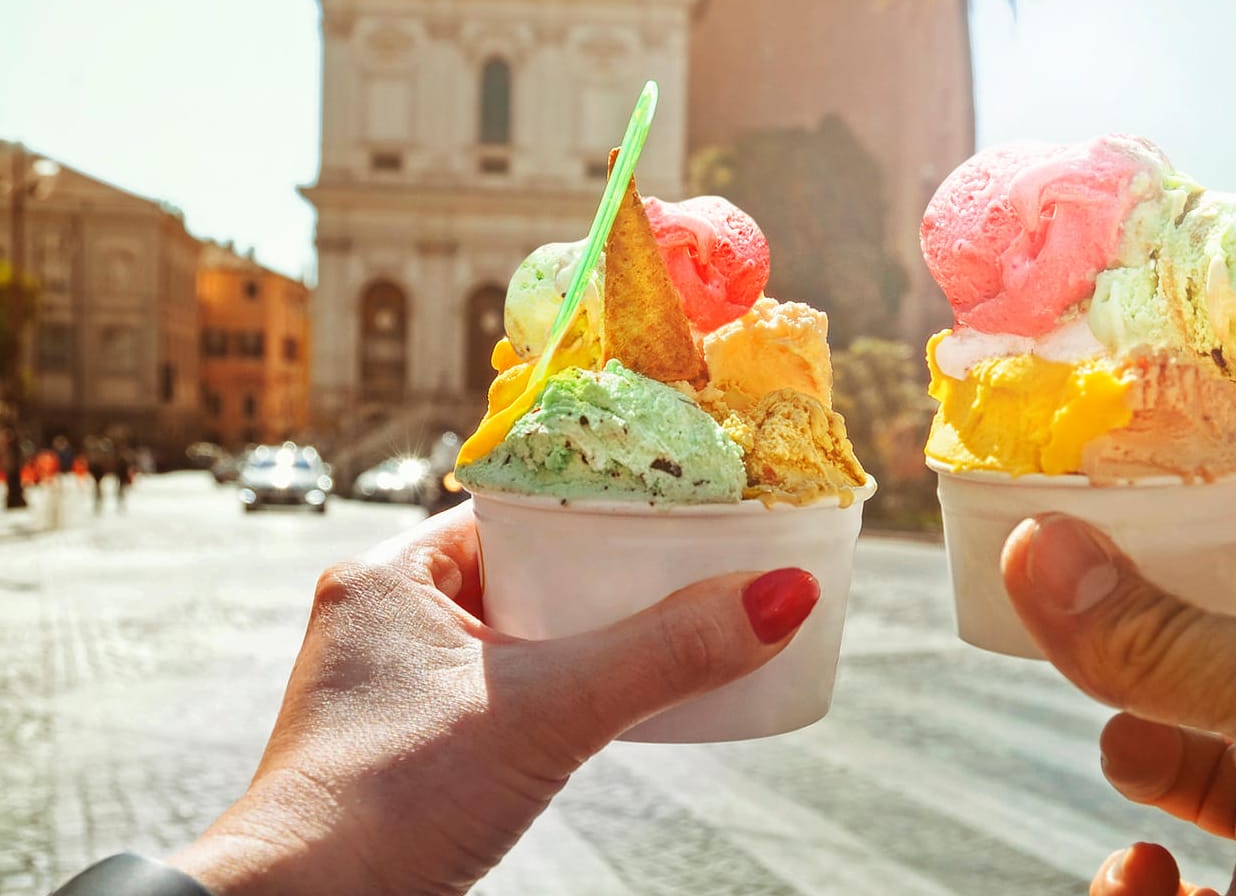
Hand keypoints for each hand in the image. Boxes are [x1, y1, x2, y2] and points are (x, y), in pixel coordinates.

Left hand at [169, 503, 817, 894]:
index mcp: (391, 573)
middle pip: (526, 566)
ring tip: (667, 627)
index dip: (601, 500)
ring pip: (516, 629)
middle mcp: (383, 615)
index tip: (676, 500)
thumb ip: (667, 653)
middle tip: (689, 565)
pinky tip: (607, 699)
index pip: (518, 505)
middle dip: (606, 572)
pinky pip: (503, 684)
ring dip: (584, 632)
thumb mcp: (550, 711)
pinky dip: (558, 684)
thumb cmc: (391, 803)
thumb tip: (784, 594)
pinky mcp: (407, 740)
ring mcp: (390, 681)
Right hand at [1001, 512, 1235, 895]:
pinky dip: (1140, 884)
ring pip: (1192, 770)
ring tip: (1129, 755)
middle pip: (1217, 664)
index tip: (1100, 526)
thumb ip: (1161, 631)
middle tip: (1077, 640)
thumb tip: (1036, 547)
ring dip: (1137, 754)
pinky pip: (1181, 888)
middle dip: (1143, 656)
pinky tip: (1144, 876)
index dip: (1195, 539)